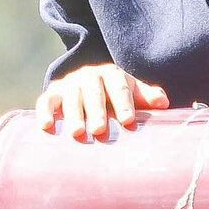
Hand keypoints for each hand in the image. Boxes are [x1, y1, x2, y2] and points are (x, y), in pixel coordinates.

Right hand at [37, 63, 171, 141]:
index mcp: (112, 74)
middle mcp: (89, 76)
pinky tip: (46, 126)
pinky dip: (45, 112)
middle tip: (100, 130)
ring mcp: (70, 84)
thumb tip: (163, 103)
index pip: (119, 87)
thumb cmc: (112, 92)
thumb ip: (146, 95)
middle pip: (94, 93)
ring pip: (71, 98)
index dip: (124, 103)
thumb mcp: (130, 89)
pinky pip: (46, 101)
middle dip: (97, 111)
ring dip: (74, 115)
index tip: (128, 120)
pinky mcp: (52, 93)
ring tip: (77, 133)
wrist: (84, 79)